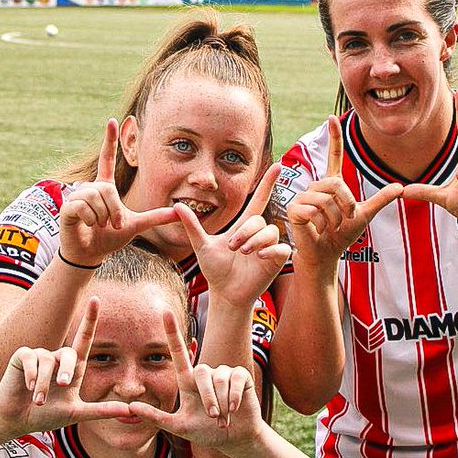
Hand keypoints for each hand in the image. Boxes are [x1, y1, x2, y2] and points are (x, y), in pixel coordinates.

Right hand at [0, 298, 131, 435]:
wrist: (17, 419)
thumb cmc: (46, 414)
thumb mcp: (76, 413)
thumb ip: (101, 410)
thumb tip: (130, 409)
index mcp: (72, 367)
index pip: (84, 339)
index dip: (90, 319)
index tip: (96, 299)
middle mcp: (56, 357)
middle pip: (69, 353)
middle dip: (67, 370)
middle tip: (64, 386)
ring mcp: (38, 355)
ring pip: (47, 361)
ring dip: (44, 384)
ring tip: (38, 400)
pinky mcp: (21, 356)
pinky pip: (30, 358)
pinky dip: (31, 375)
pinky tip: (28, 388)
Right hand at [58, 119, 177, 266]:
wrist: (90, 253)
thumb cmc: (109, 238)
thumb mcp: (134, 225)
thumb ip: (155, 217)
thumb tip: (179, 212)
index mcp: (105, 187)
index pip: (107, 159)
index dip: (110, 140)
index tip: (112, 121)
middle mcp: (90, 187)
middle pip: (107, 190)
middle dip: (114, 211)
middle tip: (113, 224)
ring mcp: (77, 196)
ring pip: (95, 199)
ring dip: (102, 218)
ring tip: (98, 226)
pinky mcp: (67, 207)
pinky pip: (84, 207)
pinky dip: (90, 221)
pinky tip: (87, 226)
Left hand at [126, 310, 260, 449]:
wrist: (234, 438)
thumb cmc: (205, 432)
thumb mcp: (179, 426)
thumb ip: (155, 418)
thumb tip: (130, 407)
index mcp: (187, 381)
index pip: (178, 352)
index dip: (172, 332)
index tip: (165, 312)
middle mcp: (204, 373)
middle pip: (201, 372)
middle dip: (208, 398)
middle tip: (213, 417)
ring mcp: (223, 372)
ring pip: (219, 379)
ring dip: (221, 402)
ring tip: (223, 416)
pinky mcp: (240, 375)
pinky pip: (235, 379)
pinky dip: (234, 397)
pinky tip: (235, 408)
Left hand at [177, 164, 289, 307]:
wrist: (225, 293)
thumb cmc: (215, 270)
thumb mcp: (201, 245)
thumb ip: (192, 225)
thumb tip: (177, 206)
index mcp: (244, 226)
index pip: (259, 200)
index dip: (267, 183)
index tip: (277, 164)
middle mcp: (259, 233)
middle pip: (259, 220)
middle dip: (245, 232)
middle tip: (233, 247)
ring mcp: (269, 246)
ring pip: (270, 232)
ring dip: (255, 241)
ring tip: (243, 253)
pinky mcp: (277, 259)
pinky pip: (281, 248)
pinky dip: (270, 251)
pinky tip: (259, 258)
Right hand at [283, 117, 401, 267]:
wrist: (326, 254)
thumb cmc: (342, 235)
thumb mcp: (365, 215)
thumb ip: (380, 200)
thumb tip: (401, 187)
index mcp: (332, 185)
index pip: (334, 156)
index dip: (334, 138)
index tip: (332, 118)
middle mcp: (316, 187)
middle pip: (336, 184)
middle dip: (346, 205)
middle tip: (343, 220)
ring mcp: (303, 196)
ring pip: (327, 199)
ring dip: (335, 218)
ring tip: (329, 226)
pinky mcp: (295, 208)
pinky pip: (315, 209)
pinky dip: (322, 223)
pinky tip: (318, 229)